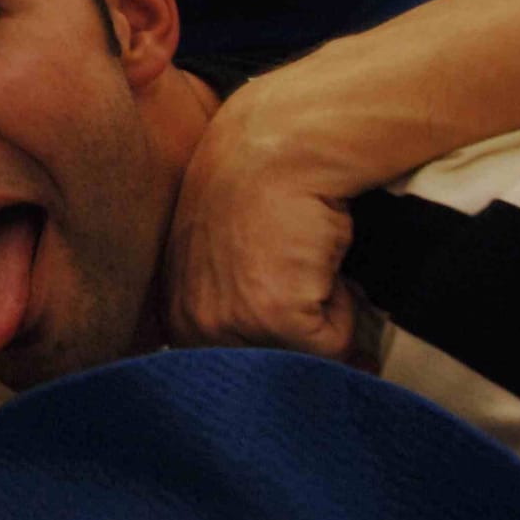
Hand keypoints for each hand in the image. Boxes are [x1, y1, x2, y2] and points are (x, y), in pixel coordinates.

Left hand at [164, 72, 358, 360]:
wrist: (281, 143)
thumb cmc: (260, 192)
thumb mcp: (225, 260)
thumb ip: (240, 314)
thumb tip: (292, 375)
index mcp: (177, 318)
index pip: (239, 372)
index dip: (278, 342)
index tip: (285, 295)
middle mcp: (192, 326)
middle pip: (275, 372)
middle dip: (302, 333)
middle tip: (295, 269)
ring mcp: (229, 322)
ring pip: (309, 359)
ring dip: (323, 314)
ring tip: (303, 256)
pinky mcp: (273, 315)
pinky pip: (334, 344)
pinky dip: (342, 305)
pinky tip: (316, 253)